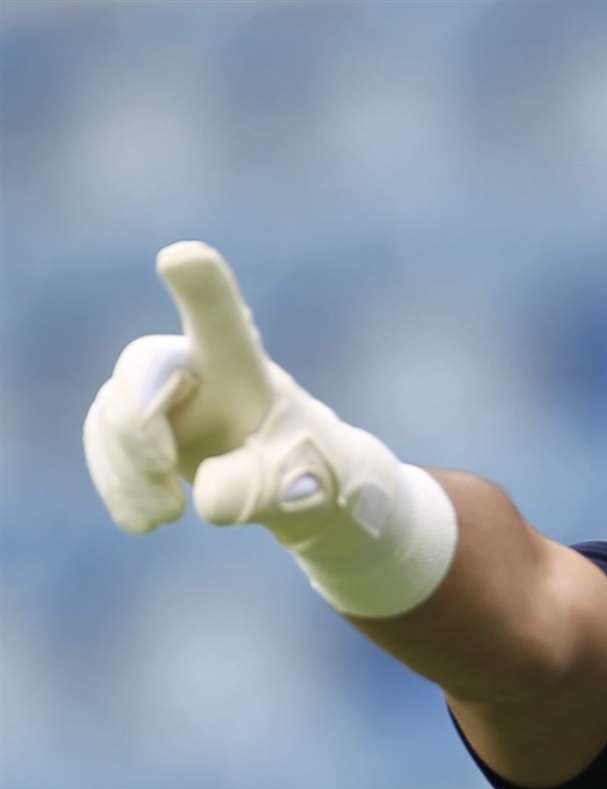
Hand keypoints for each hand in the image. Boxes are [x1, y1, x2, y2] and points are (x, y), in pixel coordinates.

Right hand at [84, 242, 456, 615]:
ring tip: (165, 519)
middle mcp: (198, 363)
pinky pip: (105, 444)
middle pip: (140, 368)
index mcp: (245, 366)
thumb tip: (211, 500)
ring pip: (112, 414)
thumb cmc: (311, 475)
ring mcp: (165, 391)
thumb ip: (265, 489)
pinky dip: (118, 484)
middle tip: (167, 489)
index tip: (183, 257)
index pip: (222, 319)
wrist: (300, 488)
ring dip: (125, 471)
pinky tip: (147, 523)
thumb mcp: (303, 490)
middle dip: (136, 430)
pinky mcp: (140, 422)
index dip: (202, 288)